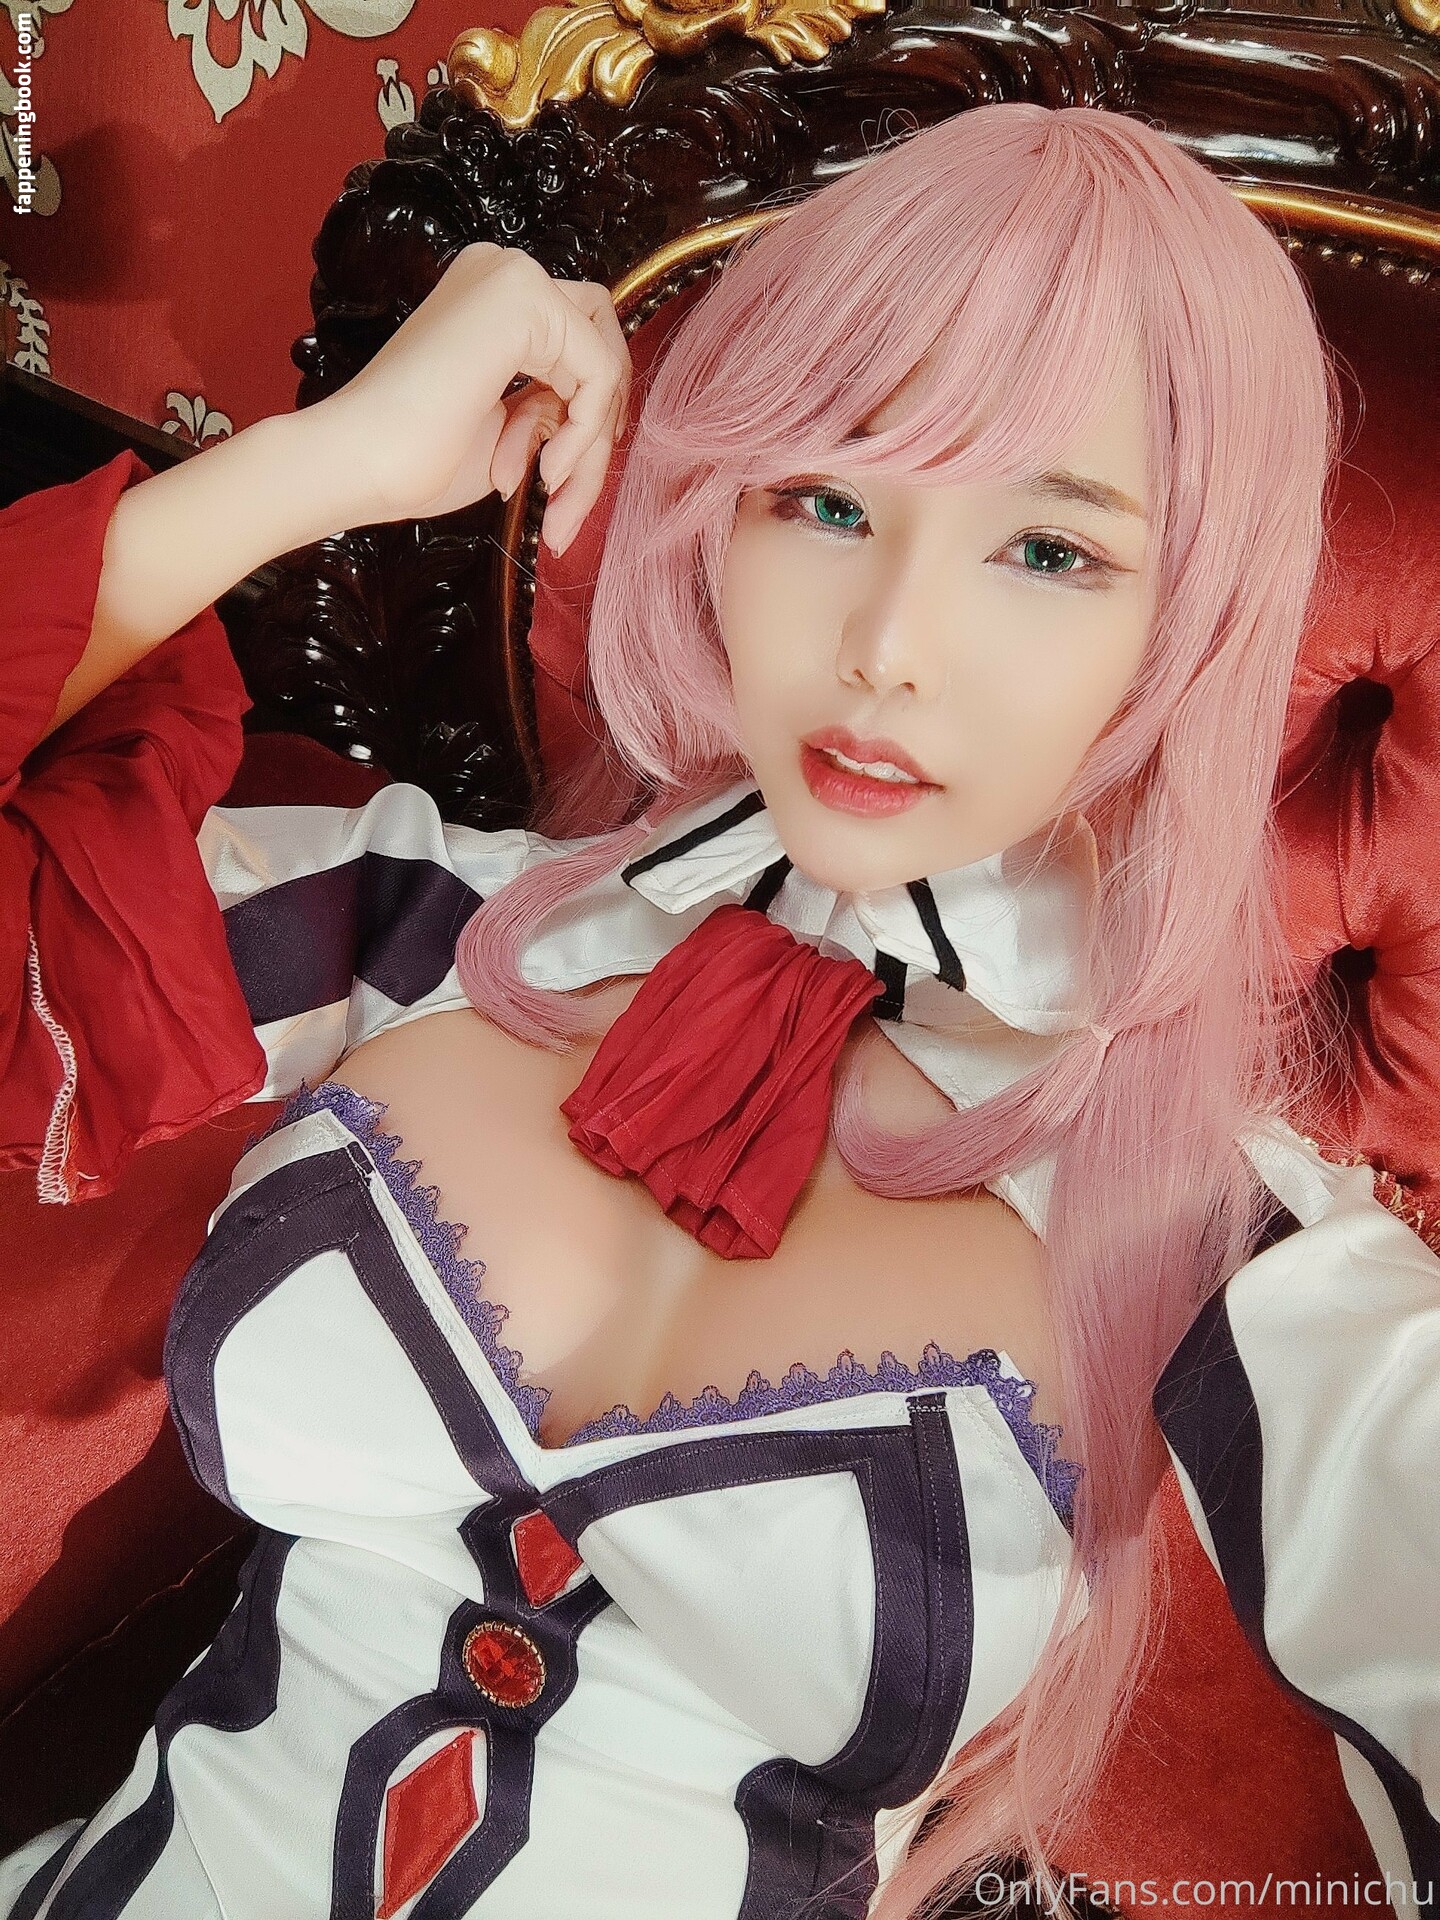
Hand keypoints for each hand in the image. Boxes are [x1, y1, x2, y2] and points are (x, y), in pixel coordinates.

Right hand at [311, 242, 632, 554]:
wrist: (361, 462)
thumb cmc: (420, 457)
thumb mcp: (510, 429)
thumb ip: (554, 407)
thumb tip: (607, 415)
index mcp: (494, 299)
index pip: (580, 344)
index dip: (586, 414)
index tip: (565, 474)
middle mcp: (506, 273)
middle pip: (600, 346)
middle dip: (596, 427)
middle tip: (568, 490)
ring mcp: (514, 278)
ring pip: (603, 363)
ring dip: (587, 442)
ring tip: (547, 489)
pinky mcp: (524, 297)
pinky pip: (599, 371)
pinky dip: (585, 431)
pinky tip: (549, 469)